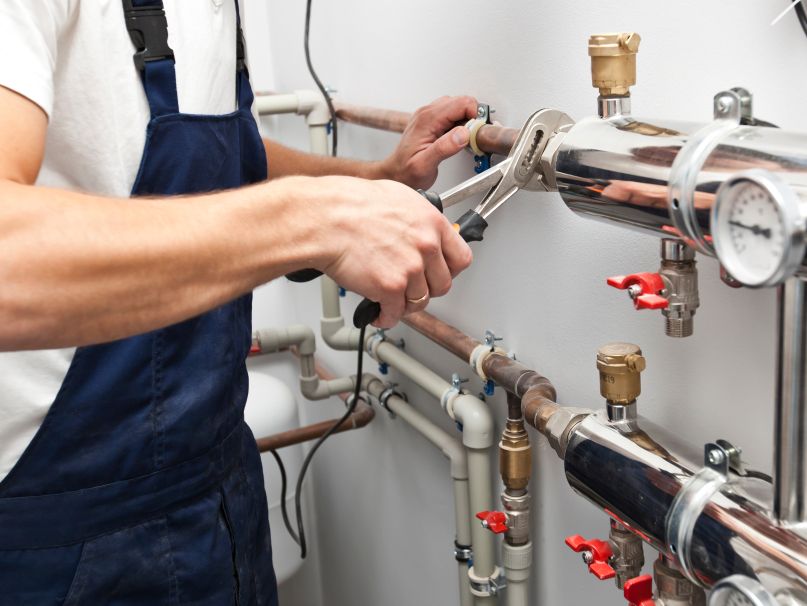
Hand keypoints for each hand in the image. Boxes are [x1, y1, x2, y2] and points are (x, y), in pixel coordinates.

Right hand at [312, 177, 472, 327]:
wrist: (326, 218)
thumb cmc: (350, 204)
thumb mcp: (397, 198)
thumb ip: (416, 220)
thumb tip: (420, 231)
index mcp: (431, 223)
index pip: (461, 258)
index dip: (449, 270)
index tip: (440, 273)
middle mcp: (426, 246)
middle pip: (443, 285)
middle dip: (427, 290)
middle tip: (413, 288)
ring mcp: (410, 269)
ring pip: (420, 302)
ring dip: (406, 305)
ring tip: (392, 300)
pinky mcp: (390, 287)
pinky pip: (396, 313)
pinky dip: (387, 317)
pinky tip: (380, 312)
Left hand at [376, 96, 477, 189]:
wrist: (396, 173)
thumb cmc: (406, 171)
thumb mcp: (424, 165)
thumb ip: (444, 148)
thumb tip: (463, 134)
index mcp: (427, 119)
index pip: (461, 103)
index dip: (475, 117)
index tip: (476, 133)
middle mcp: (427, 113)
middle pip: (462, 102)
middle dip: (473, 119)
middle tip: (472, 138)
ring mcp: (429, 115)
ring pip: (458, 106)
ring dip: (467, 121)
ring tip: (464, 140)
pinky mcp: (432, 121)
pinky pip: (452, 114)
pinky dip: (461, 124)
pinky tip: (458, 138)